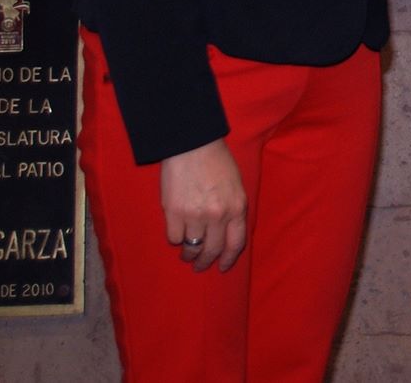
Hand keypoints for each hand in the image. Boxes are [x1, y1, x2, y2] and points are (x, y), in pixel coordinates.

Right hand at [159, 138, 247, 271]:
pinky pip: (174, 237)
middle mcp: (218, 215)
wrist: (192, 144)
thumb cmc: (216, 161)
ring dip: (188, 255)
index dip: (228, 259)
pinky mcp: (174, 213)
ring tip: (186, 256)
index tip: (221, 267)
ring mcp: (195, 216)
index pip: (235, 244)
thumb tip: (226, 233)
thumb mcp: (236, 185)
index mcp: (237, 208)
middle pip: (212, 250)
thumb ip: (234, 209)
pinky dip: (175, 239)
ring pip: (191, 247)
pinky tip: (176, 234)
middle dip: (206, 262)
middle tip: (200, 266)